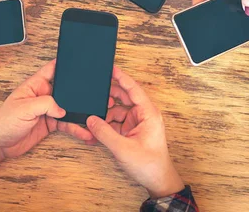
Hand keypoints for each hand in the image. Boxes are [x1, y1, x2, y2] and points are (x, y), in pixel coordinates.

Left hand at [0, 60, 93, 158]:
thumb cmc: (4, 121)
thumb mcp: (24, 108)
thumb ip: (45, 104)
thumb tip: (63, 108)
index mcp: (35, 84)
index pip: (53, 69)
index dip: (66, 64)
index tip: (81, 62)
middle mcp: (43, 95)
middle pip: (66, 90)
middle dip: (80, 93)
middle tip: (95, 96)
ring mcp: (47, 110)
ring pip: (69, 108)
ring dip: (81, 114)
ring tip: (93, 119)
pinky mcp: (50, 123)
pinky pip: (67, 124)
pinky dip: (76, 128)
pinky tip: (84, 132)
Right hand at [86, 67, 183, 198]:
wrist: (157, 181)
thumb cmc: (149, 164)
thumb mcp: (123, 148)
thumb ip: (104, 132)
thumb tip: (90, 119)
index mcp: (148, 113)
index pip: (133, 88)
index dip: (121, 77)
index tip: (110, 68)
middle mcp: (143, 114)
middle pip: (123, 97)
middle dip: (108, 95)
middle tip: (92, 91)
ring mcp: (137, 122)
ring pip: (117, 110)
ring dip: (105, 112)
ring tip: (91, 115)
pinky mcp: (131, 131)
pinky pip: (116, 121)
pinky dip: (106, 123)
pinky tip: (96, 127)